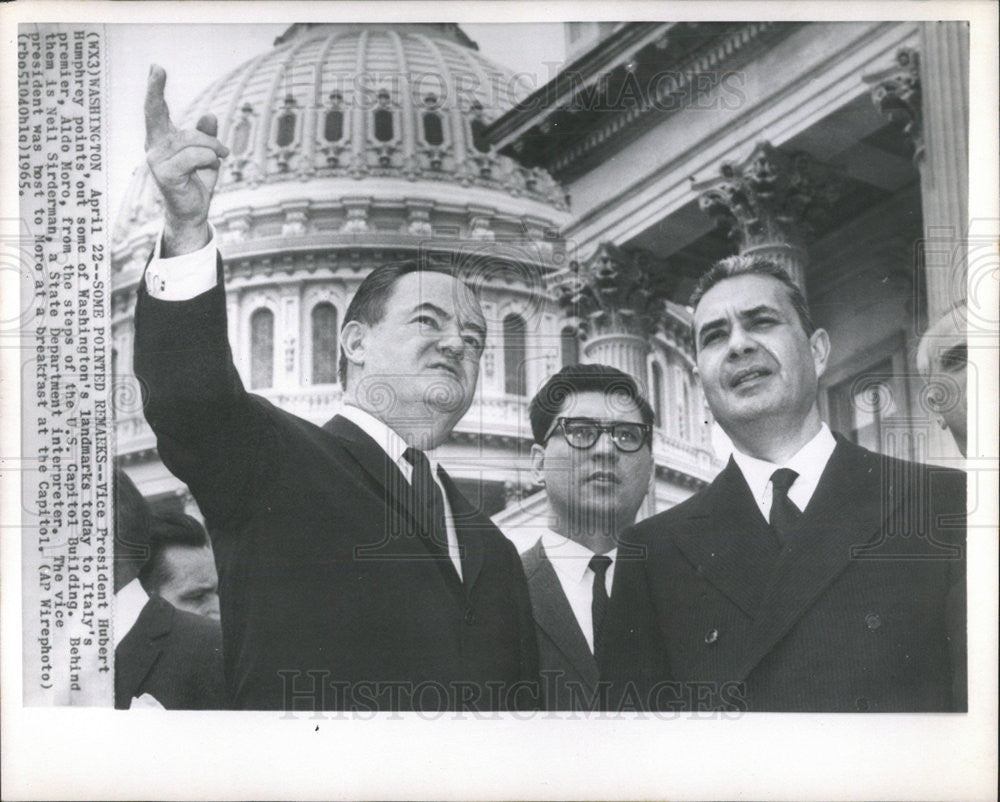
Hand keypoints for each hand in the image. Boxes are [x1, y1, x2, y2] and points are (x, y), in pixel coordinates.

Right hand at [145, 64, 228, 255]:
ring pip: (192, 139)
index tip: (156, 68)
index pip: (156, 111)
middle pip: (155, 114)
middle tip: (157, 68)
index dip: (155, 89)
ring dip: (213, 147)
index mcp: (162, 140)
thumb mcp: (206, 155)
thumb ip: (206, 135)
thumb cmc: (196, 182)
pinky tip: (210, 167)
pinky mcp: (164, 173)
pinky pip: (195, 156)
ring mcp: (156, 160)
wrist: (193, 212)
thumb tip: (209, 114)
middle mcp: (155, 146)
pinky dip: (209, 159)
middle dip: (154, 90)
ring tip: (219, 157)